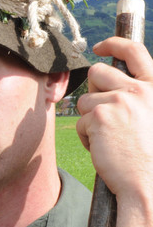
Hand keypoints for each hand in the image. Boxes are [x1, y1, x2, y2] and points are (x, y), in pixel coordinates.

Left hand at [77, 38, 152, 198]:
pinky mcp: (100, 115)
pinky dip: (87, 137)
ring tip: (108, 139)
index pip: (134, 51)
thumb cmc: (150, 157)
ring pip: (85, 100)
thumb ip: (138, 98)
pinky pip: (81, 121)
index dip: (114, 44)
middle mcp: (139, 89)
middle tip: (101, 114)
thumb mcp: (152, 117)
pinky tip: (103, 149)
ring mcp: (119, 100)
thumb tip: (111, 86)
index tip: (100, 46)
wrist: (148, 182)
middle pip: (98, 72)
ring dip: (90, 119)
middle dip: (93, 90)